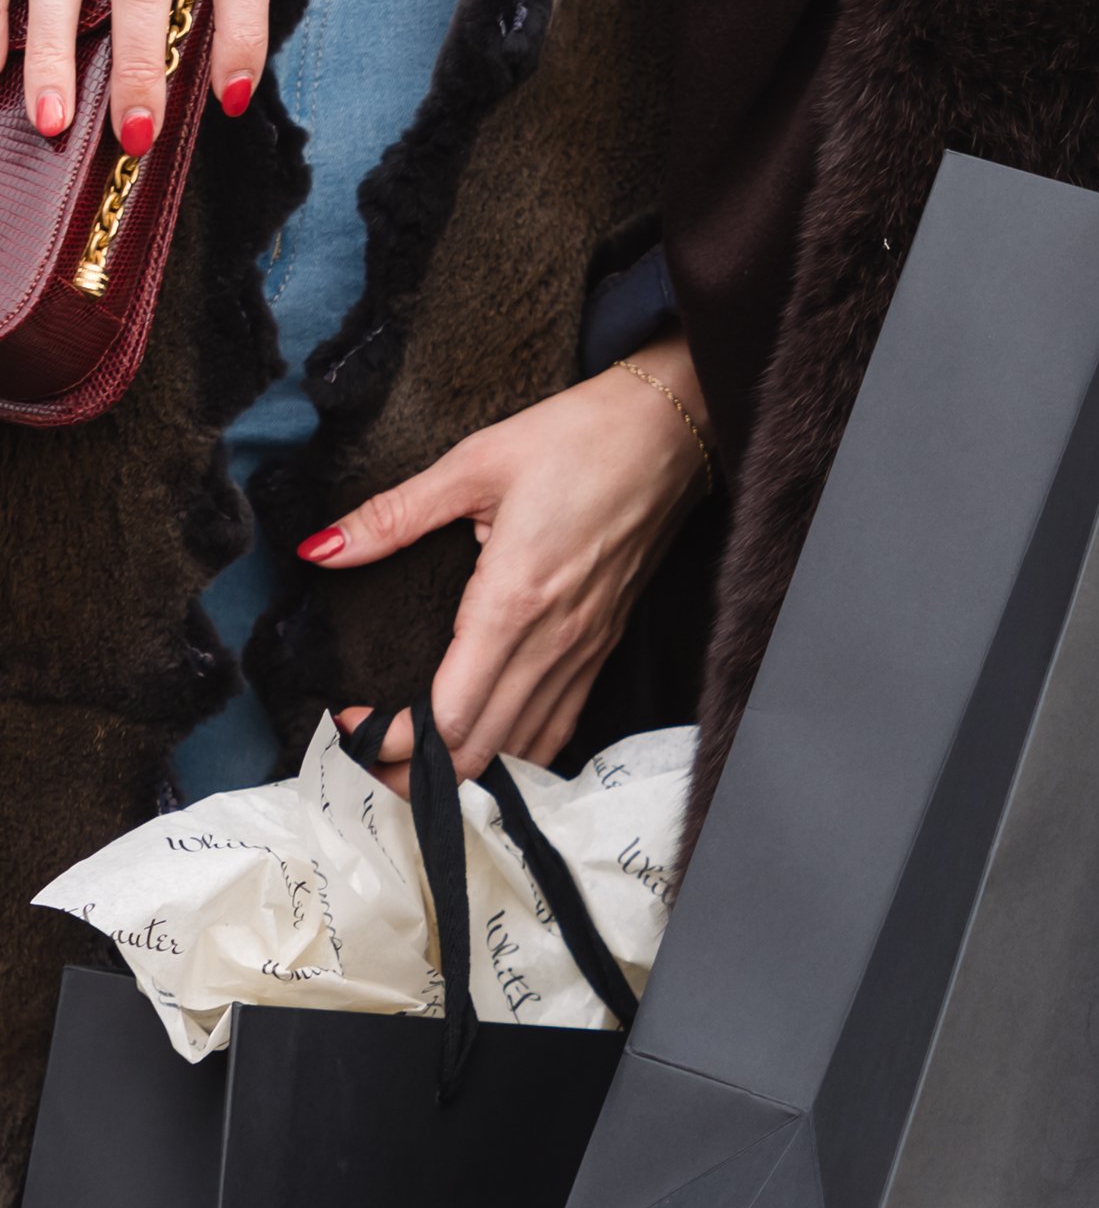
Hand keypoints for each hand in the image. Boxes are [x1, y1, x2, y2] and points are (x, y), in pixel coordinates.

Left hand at [303, 343, 713, 784]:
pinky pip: (559, 727)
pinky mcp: (603, 647)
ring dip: (464, 773)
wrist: (670, 431)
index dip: (391, 742)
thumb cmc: (578, 439)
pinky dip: (517, 755)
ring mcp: (584, 651)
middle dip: (416, 777)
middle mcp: (553, 641)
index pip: (447, 715)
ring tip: (411, 770)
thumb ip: (393, 515)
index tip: (349, 728)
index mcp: (512, 601)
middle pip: (481, 751)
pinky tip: (487, 753)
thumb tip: (320, 547)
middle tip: (364, 768)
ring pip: (522, 751)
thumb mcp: (475, 462)